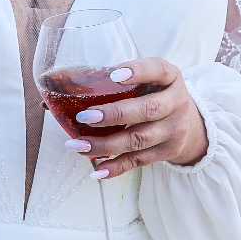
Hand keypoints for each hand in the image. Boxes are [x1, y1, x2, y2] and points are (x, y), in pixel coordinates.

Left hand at [59, 57, 208, 177]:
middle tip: (84, 117)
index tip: (113, 75)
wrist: (192, 124)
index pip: (158, 69)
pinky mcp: (167, 152)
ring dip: (106, 144)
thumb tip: (48, 98)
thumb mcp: (145, 80)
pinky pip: (139, 161)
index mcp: (170, 76)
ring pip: (139, 139)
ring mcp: (174, 130)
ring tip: (77, 145)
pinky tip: (96, 170)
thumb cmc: (154, 94)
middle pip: (147, 110)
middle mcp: (176, 102)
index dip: (138, 71)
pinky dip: (116, 167)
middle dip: (114, 114)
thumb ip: (108, 82)